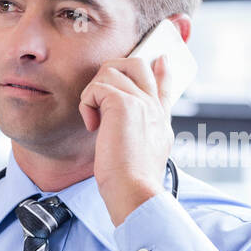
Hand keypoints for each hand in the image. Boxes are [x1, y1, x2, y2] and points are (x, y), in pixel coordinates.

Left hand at [78, 54, 175, 225]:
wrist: (135, 190)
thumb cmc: (133, 181)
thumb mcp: (146, 155)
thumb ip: (141, 135)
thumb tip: (127, 127)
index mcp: (160, 118)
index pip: (164, 85)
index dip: (161, 71)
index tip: (161, 60)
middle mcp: (153, 105)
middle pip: (135, 64)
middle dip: (110, 72)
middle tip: (98, 100)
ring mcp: (141, 101)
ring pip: (110, 71)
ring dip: (93, 93)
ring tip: (94, 120)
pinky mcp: (123, 103)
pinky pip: (97, 88)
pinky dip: (87, 105)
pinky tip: (92, 126)